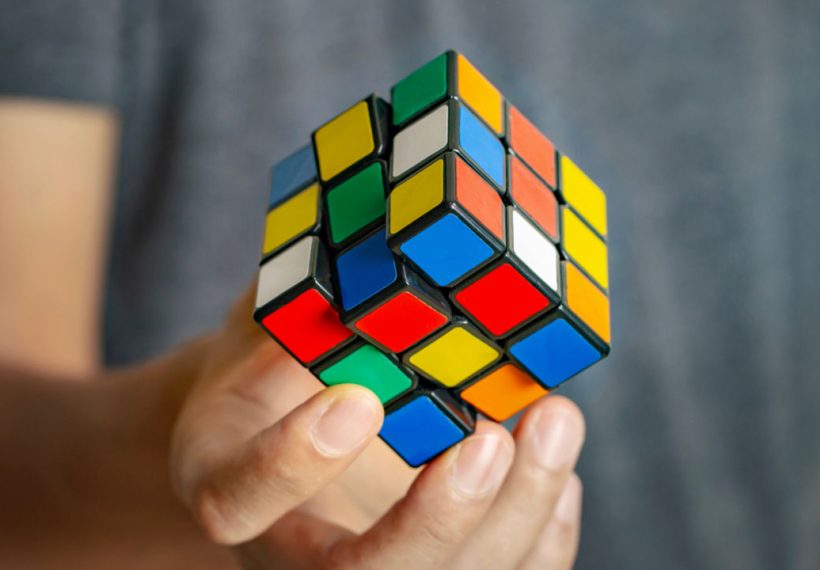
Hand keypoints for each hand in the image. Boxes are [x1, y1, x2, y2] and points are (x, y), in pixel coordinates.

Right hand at [170, 285, 585, 568]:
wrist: (298, 425)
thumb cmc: (284, 366)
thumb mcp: (271, 326)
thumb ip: (304, 306)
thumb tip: (367, 249)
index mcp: (229, 482)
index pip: (239, 501)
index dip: (294, 461)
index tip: (359, 399)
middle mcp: (292, 550)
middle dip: (439, 518)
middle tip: (491, 439)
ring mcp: (368, 566)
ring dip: (518, 513)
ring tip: (556, 420)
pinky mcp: (436, 567)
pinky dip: (545, 534)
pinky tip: (558, 471)